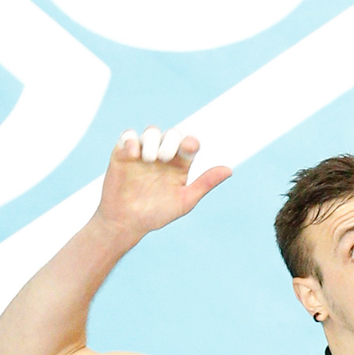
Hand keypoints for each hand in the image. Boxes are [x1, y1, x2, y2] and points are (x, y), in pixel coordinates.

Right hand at [96, 125, 231, 241]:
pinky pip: (128, 137)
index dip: (191, 142)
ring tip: (149, 159)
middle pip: (172, 134)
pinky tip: (133, 154)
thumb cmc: (157, 213)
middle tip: (165, 157)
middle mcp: (163, 155)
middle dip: (171, 141)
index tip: (188, 149)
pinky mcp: (123, 153)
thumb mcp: (184, 201)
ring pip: (151, 132)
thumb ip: (205, 184)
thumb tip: (229, 170)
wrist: (127, 222)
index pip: (189, 144)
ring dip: (152, 140)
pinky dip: (131, 140)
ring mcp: (143, 152)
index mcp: (180, 164)